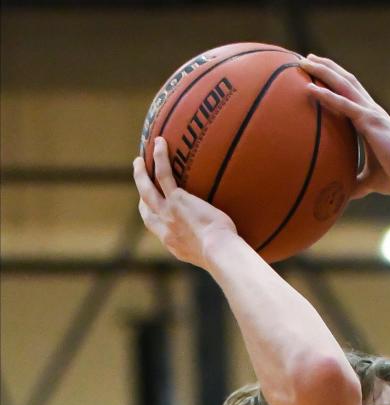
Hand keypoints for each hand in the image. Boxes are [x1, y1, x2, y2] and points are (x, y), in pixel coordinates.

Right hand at [133, 137, 236, 266]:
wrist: (219, 252)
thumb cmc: (225, 256)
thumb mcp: (214, 256)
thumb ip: (213, 245)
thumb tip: (229, 242)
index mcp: (174, 244)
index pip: (156, 228)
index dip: (150, 214)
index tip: (149, 206)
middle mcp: (166, 229)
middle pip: (145, 208)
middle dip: (141, 193)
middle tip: (140, 179)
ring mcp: (168, 213)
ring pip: (146, 189)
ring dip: (140, 173)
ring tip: (139, 159)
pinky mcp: (177, 199)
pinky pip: (163, 173)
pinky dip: (159, 157)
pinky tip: (160, 142)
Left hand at [299, 56, 389, 198]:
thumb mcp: (371, 180)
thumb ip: (357, 183)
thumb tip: (344, 193)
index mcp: (371, 120)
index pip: (350, 94)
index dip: (335, 81)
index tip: (317, 73)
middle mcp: (371, 111)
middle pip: (346, 82)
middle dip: (327, 68)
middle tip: (307, 59)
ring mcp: (371, 114)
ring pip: (344, 85)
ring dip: (324, 72)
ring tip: (305, 62)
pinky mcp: (370, 122)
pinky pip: (345, 105)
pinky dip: (328, 96)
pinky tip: (312, 88)